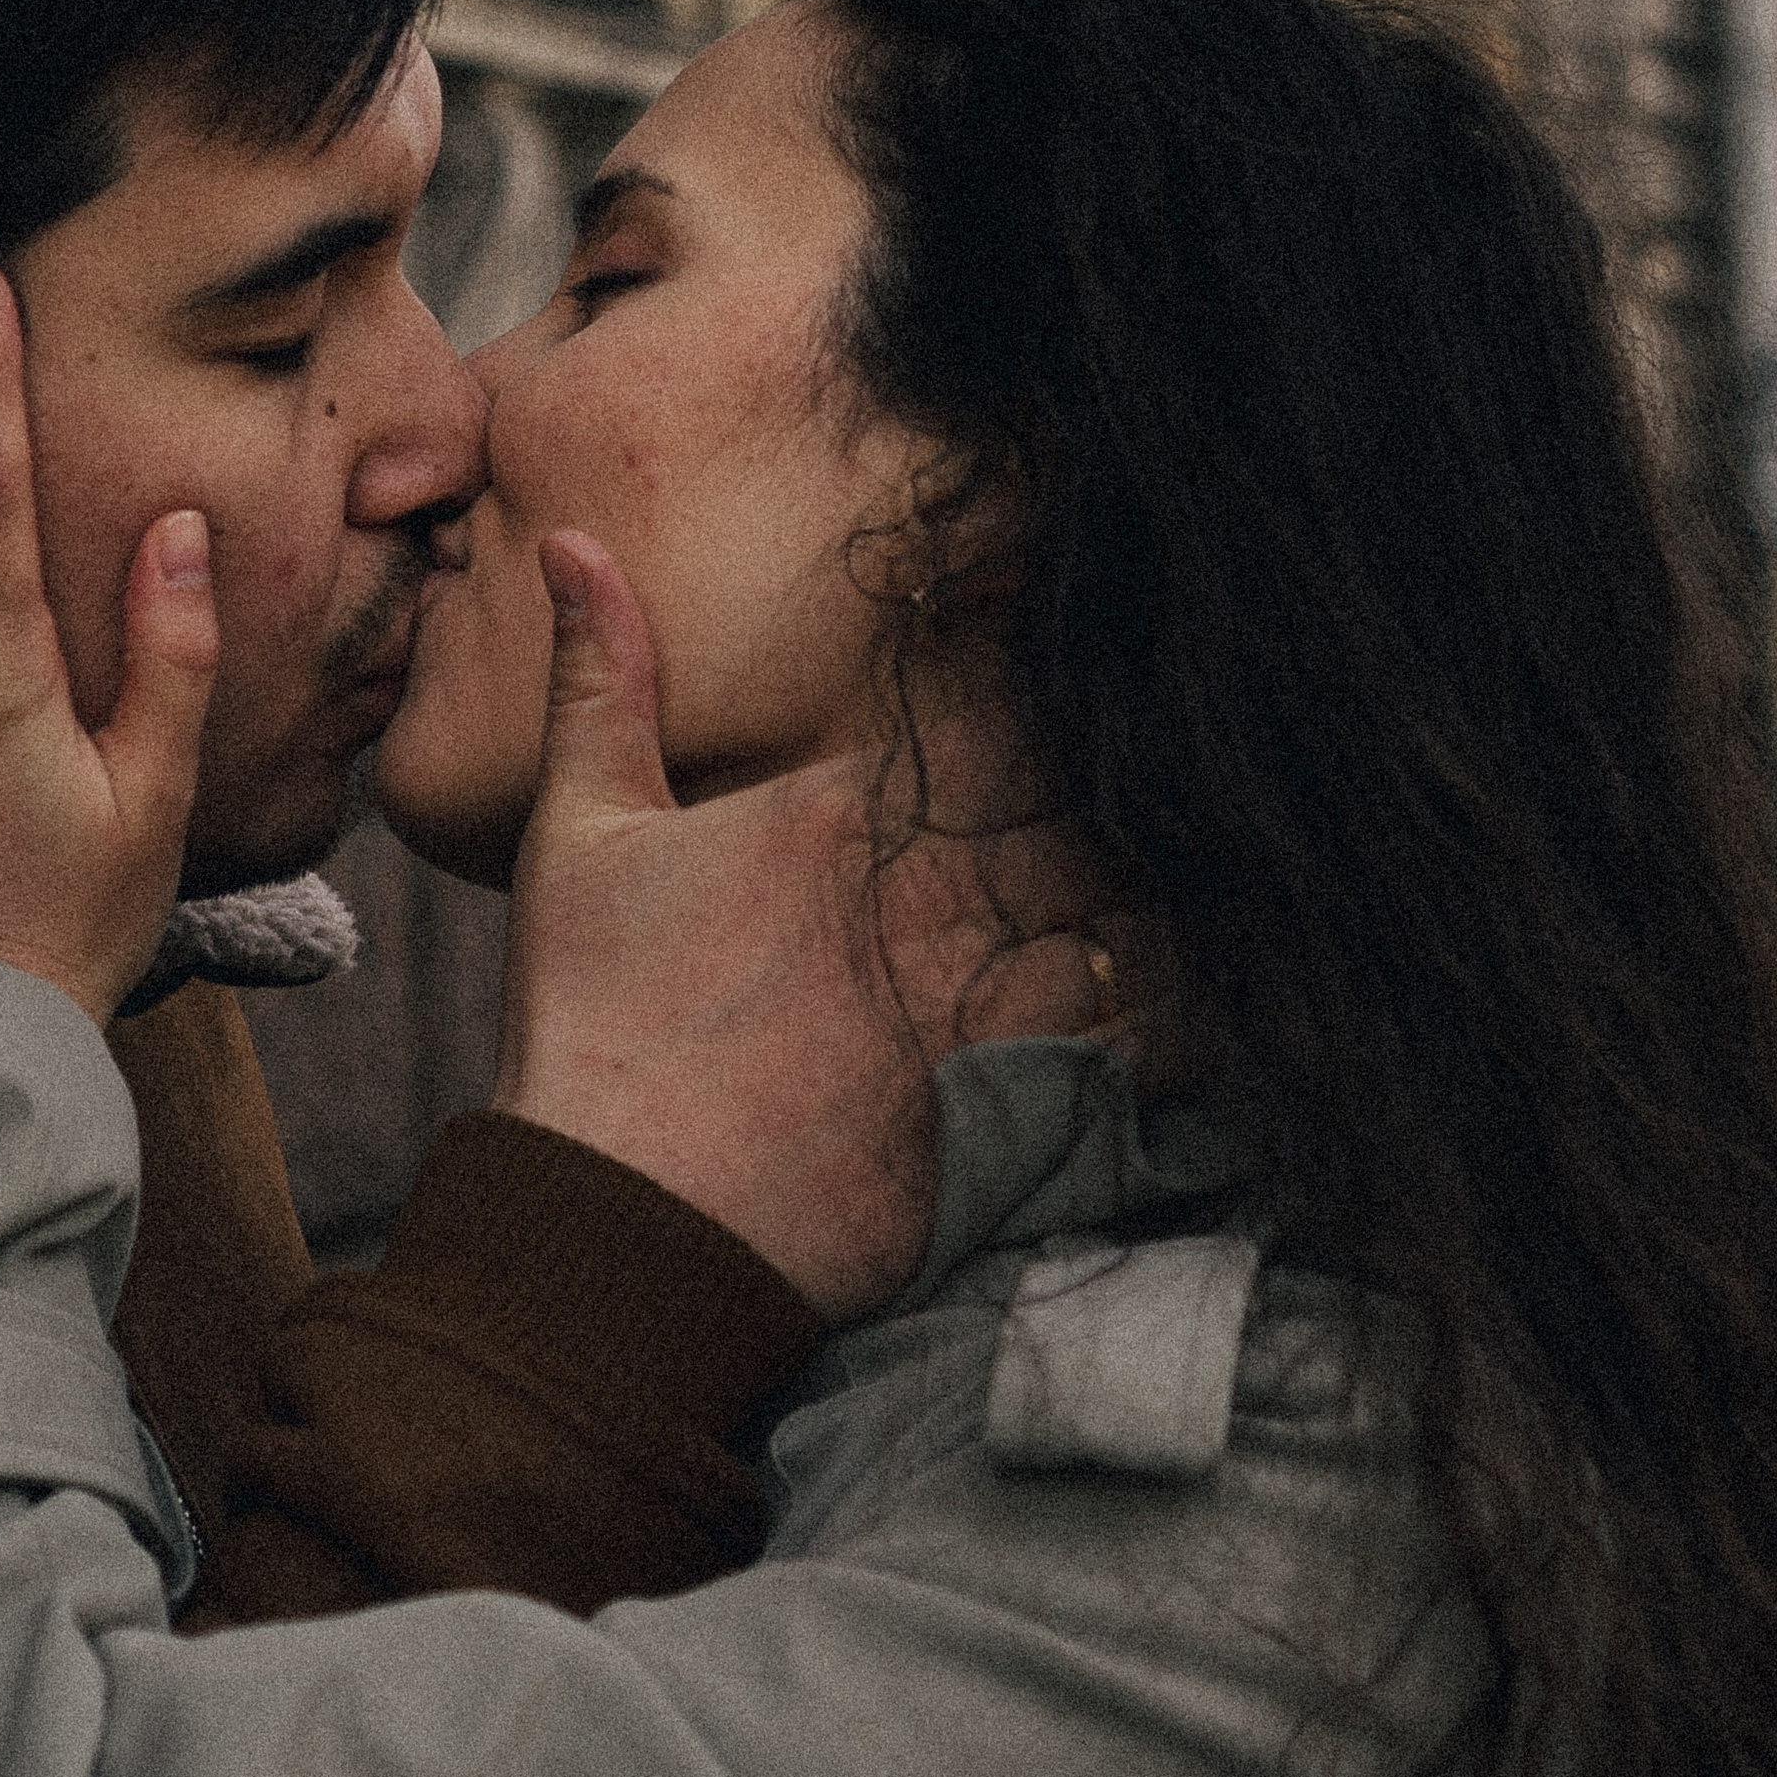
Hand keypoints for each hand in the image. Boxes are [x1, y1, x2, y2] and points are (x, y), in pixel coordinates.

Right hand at [492, 533, 1126, 1322]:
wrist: (620, 1232)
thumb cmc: (591, 1024)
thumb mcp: (577, 833)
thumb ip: (600, 678)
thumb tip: (577, 544)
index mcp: (845, 810)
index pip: (986, 693)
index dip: (1036, 646)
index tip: (1073, 600)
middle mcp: (937, 897)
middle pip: (1080, 796)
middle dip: (1115, 771)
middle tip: (1166, 735)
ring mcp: (989, 1007)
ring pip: (1130, 909)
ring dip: (1153, 881)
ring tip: (1199, 856)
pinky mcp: (1019, 1113)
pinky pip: (1144, 1043)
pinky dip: (1178, 1007)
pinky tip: (1199, 986)